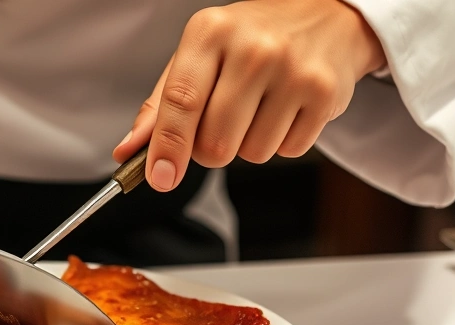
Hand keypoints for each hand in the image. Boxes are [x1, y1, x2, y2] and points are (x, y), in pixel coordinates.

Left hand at [113, 0, 385, 191]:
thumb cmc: (250, 40)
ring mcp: (294, 70)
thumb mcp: (198, 56)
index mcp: (210, 32)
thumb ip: (160, 105)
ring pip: (252, 154)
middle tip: (219, 124)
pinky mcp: (325, 94)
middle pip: (215, 142)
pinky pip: (288, 151)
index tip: (160, 177)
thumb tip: (129, 151)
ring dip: (247, 146)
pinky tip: (284, 110)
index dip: (168, 146)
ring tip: (258, 109)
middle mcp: (254, 48)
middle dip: (209, 150)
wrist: (326, 17)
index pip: (181, 101)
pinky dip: (281, 142)